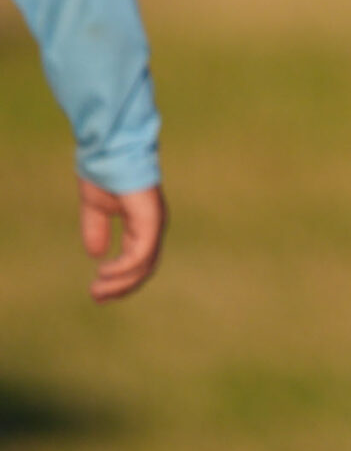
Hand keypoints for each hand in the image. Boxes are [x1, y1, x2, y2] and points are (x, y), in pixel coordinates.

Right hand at [81, 180, 164, 302]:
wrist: (108, 153)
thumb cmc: (104, 175)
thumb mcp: (97, 209)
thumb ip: (96, 230)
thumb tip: (96, 254)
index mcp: (143, 224)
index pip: (139, 260)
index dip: (120, 279)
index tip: (97, 292)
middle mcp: (153, 226)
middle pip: (144, 268)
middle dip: (121, 287)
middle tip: (96, 297)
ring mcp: (154, 223)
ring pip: (144, 265)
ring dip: (120, 283)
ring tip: (97, 291)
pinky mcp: (150, 220)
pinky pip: (141, 253)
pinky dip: (124, 267)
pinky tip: (103, 271)